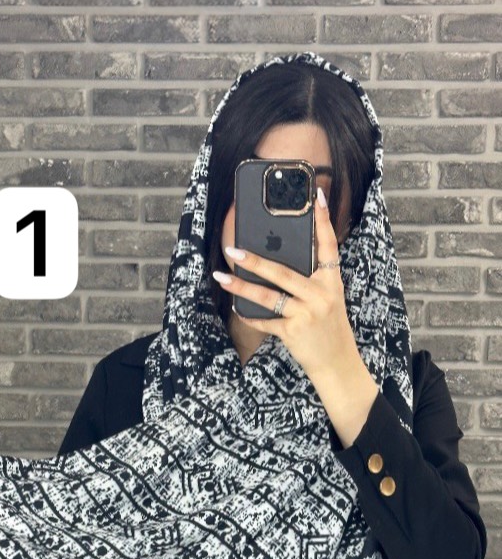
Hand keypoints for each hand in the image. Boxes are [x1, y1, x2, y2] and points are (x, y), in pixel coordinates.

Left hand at [213, 187, 360, 379]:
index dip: (322, 220)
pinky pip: (265, 321)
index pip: (328, 245)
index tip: (314, 196)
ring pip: (268, 296)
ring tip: (222, 276)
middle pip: (283, 272)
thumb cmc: (328, 326)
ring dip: (241, 287)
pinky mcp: (293, 332)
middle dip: (255, 260)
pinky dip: (249, 315)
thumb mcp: (327, 298)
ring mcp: (307, 313)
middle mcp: (321, 294)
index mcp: (332, 281)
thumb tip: (276, 261)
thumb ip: (310, 280)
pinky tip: (235, 307)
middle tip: (233, 249)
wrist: (337, 362)